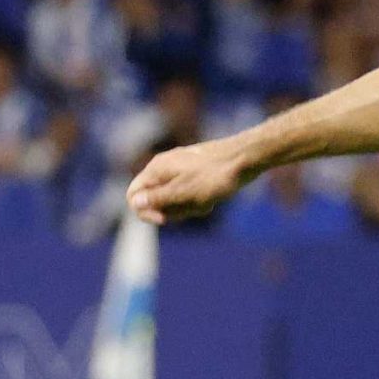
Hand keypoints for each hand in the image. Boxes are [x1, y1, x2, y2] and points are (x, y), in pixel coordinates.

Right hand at [128, 139, 251, 223]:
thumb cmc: (215, 175)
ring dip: (189, 207)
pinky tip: (213, 198)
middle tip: (195, 205)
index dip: (144, 211)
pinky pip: (189, 196)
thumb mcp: (185, 191)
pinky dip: (199, 201)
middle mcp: (164, 168)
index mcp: (157, 169)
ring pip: (174, 200)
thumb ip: (158, 198)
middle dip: (174, 210)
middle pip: (155, 201)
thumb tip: (134, 202)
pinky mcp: (194, 175)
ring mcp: (179, 171)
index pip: (133, 195)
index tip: (164, 219)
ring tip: (207, 200)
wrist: (246, 158)